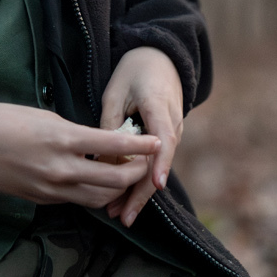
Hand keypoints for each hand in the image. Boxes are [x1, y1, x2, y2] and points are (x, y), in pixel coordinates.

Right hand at [0, 102, 158, 208]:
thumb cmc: (10, 122)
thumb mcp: (50, 118)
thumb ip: (78, 134)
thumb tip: (102, 144)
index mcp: (63, 139)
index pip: (113, 144)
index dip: (140, 146)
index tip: (157, 141)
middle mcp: (61, 168)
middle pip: (114, 180)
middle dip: (136, 172)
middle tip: (146, 162)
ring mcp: (53, 189)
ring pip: (99, 197)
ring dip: (118, 188)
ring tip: (127, 174)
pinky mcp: (45, 200)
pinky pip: (78, 201)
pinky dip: (95, 193)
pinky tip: (101, 182)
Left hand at [99, 47, 183, 226]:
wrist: (160, 59)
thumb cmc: (134, 73)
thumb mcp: (115, 93)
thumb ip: (111, 126)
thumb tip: (104, 162)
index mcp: (159, 106)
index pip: (164, 139)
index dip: (161, 163)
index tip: (155, 185)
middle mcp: (172, 123)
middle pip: (160, 164)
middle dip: (141, 193)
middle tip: (122, 217)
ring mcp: (173, 132)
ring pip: (157, 167)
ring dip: (139, 192)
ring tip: (118, 213)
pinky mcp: (167, 138)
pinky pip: (155, 162)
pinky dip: (140, 180)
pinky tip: (124, 197)